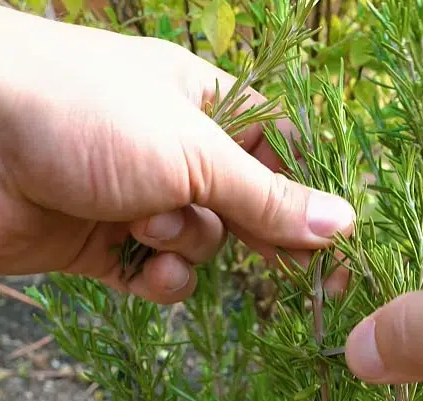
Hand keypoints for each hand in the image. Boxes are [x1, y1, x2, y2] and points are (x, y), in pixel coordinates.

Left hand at [0, 1, 354, 303]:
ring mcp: (137, 196)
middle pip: (245, 201)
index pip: (278, 147)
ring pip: (203, 241)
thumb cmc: (82, 112)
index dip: (309, 189)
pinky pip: (158, 272)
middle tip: (300, 272)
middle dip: (263, 233)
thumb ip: (266, 196)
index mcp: (203, 102)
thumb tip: (340, 222)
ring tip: (152, 224)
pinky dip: (160, 276)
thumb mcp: (191, 150)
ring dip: (189, 242)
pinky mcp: (102, 242)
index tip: (338, 233)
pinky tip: (146, 263)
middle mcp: (174, 149)